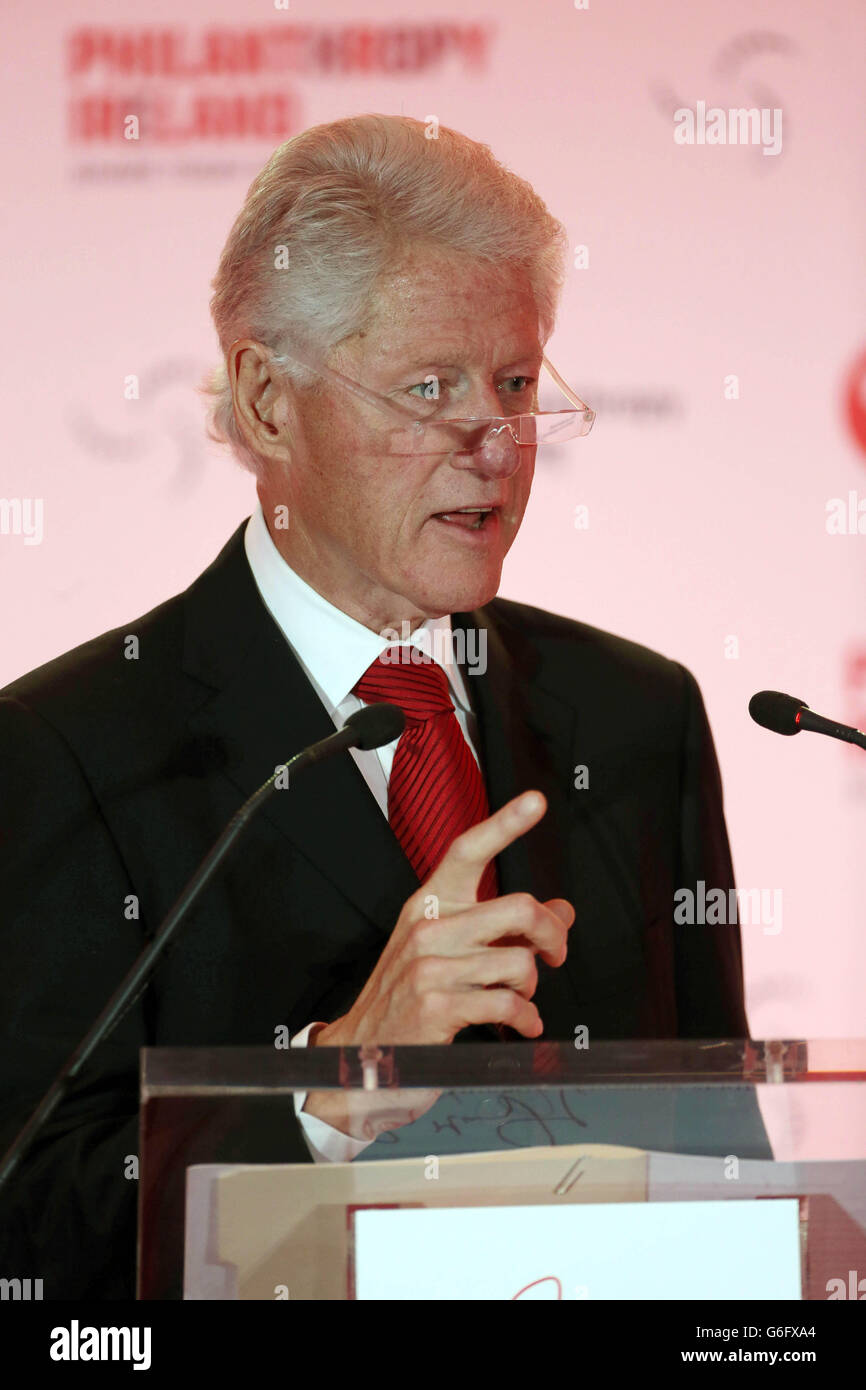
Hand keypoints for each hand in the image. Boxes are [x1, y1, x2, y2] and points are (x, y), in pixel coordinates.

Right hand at [301, 791, 573, 1136]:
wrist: (361, 1053)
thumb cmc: (408, 998)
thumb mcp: (448, 951)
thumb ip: (503, 928)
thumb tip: (560, 912)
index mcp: (429, 903)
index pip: (468, 851)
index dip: (505, 823)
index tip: (535, 801)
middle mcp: (429, 927)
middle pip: (519, 908)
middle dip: (551, 934)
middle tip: (554, 953)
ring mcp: (430, 966)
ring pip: (520, 962)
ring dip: (532, 986)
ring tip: (520, 997)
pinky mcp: (437, 1006)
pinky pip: (508, 1003)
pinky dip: (525, 1018)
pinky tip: (520, 1023)